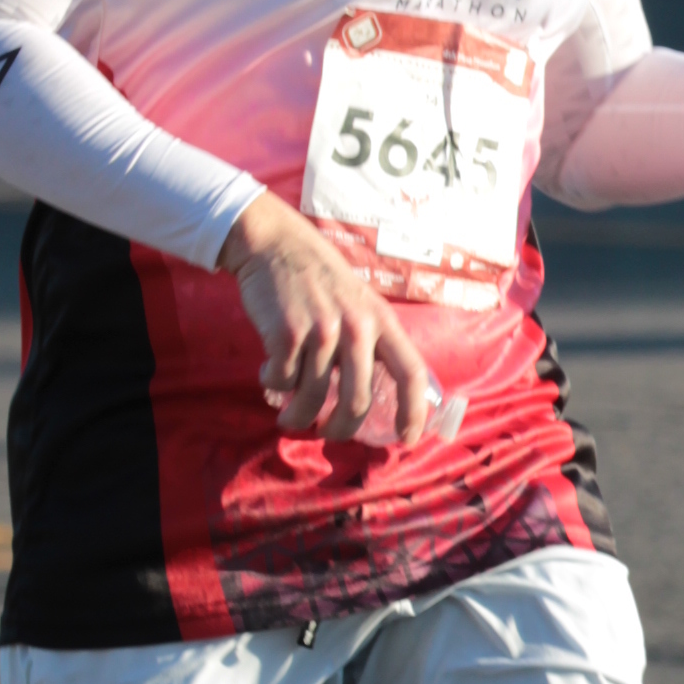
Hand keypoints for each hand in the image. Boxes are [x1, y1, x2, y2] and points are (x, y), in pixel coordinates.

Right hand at [221, 190, 436, 445]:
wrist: (274, 243)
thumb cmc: (319, 278)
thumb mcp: (359, 302)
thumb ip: (368, 340)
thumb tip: (367, 395)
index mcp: (381, 321)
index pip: (410, 373)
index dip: (413, 412)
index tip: (407, 440)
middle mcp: (356, 327)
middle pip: (357, 402)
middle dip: (341, 430)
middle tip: (327, 433)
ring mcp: (321, 331)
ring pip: (313, 398)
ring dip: (298, 416)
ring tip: (289, 417)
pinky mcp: (286, 333)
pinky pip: (282, 381)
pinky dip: (274, 386)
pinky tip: (270, 374)